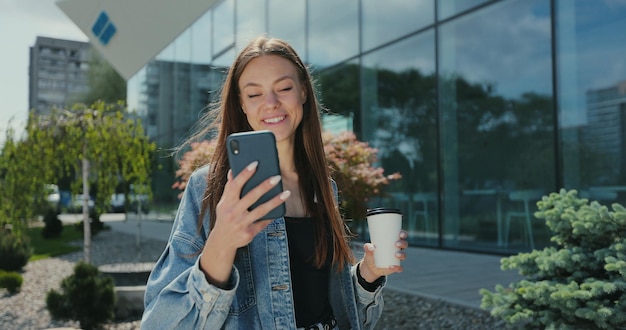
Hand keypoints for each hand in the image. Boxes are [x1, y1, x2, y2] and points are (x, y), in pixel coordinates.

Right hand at [199, 161, 289, 286]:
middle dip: (264, 186)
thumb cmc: (225, 217)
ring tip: (286, 193)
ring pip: (261, 211)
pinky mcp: (249, 233)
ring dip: (275, 201)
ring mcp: (241, 224)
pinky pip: (264, 223)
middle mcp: (233, 213)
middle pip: (251, 197)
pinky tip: (282, 208)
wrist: (222, 242)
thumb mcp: (223, 203)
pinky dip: (272, 215)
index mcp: (226, 202)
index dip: (244, 174)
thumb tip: (232, 170)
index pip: (235, 185)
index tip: (256, 163)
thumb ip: (229, 188)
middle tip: (277, 177)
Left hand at [358, 230, 407, 282]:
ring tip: (396, 255)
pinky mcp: (395, 267)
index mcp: (392, 241)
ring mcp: (397, 259)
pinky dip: (398, 267)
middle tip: (396, 244)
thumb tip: (371, 247)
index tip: (400, 234)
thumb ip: (367, 248)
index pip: (401, 236)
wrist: (370, 267)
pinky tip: (395, 267)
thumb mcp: (368, 250)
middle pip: (404, 244)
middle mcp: (397, 249)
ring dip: (402, 254)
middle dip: (402, 243)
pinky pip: (399, 267)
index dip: (403, 234)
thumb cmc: (371, 254)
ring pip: (403, 255)